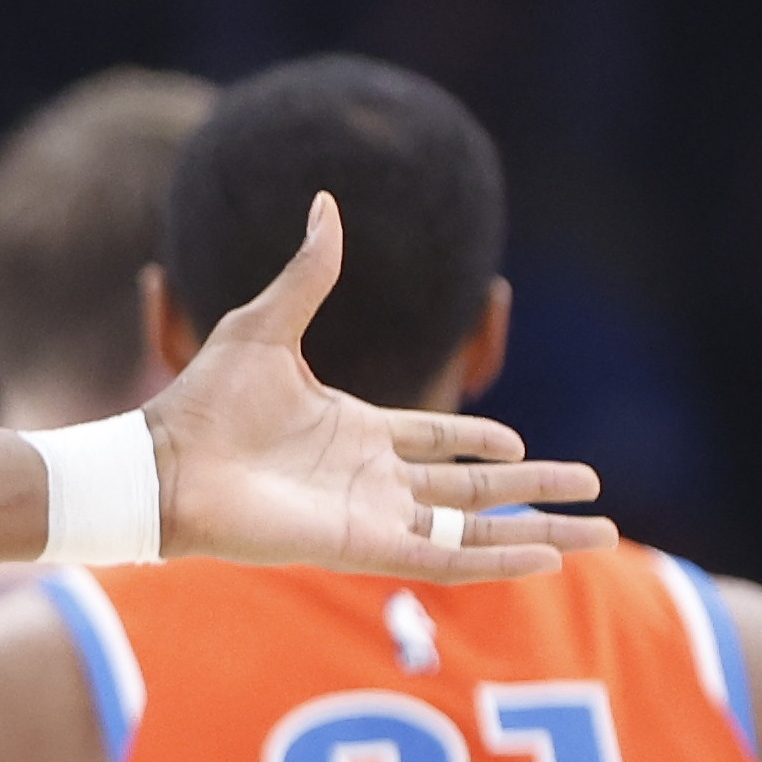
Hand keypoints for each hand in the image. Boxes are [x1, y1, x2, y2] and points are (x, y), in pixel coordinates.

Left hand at [144, 194, 613, 580]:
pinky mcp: (360, 546)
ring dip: (536, 532)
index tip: (522, 446)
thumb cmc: (201, 401)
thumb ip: (310, 273)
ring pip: (472, 528)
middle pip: (472, 489)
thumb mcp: (266, 325)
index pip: (434, 439)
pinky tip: (544, 558)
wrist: (162, 465)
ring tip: (599, 533)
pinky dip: (495, 559)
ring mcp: (369, 515)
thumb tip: (326, 202)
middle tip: (594, 490)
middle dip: (535, 490)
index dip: (479, 443)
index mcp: (352, 429)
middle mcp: (369, 477)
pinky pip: (441, 559)